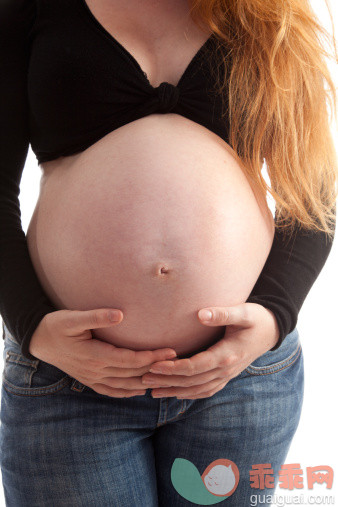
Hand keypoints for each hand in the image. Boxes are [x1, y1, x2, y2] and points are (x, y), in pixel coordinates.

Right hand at [29, 308, 176, 397]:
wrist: (39, 341)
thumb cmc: (57, 325)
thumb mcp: (72, 317)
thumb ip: (96, 316)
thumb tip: (120, 314)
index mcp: (94, 355)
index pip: (130, 360)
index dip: (152, 358)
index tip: (170, 351)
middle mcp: (95, 371)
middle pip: (132, 374)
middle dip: (156, 369)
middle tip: (178, 363)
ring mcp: (92, 378)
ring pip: (125, 386)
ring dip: (146, 383)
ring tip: (166, 377)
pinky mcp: (89, 380)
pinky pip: (112, 392)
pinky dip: (128, 393)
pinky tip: (140, 390)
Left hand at [141, 303, 278, 398]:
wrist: (273, 331)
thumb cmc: (257, 318)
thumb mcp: (243, 312)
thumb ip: (222, 313)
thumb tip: (201, 314)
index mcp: (227, 355)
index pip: (194, 367)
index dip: (173, 368)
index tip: (154, 365)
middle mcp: (226, 370)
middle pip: (191, 382)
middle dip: (167, 382)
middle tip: (143, 379)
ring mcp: (227, 376)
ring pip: (197, 390)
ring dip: (174, 391)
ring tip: (152, 391)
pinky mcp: (226, 376)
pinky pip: (206, 391)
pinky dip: (189, 394)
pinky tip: (175, 393)